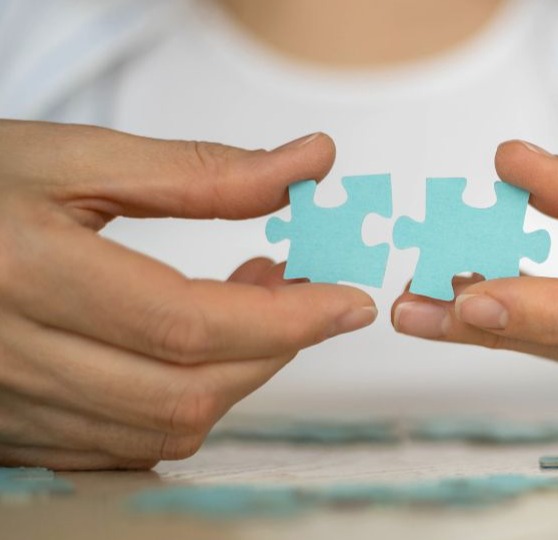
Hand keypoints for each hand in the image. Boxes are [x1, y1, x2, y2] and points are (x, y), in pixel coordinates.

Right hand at [0, 120, 375, 468]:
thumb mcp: (76, 158)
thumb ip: (200, 173)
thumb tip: (310, 165)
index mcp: (26, 273)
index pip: (188, 323)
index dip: (287, 320)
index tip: (349, 302)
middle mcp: (13, 355)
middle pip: (185, 391)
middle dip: (272, 350)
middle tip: (305, 295)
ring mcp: (12, 406)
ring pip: (162, 428)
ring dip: (236, 376)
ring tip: (254, 309)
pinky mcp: (15, 432)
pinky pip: (126, 448)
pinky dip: (184, 406)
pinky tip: (195, 353)